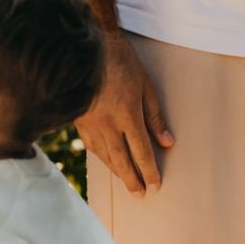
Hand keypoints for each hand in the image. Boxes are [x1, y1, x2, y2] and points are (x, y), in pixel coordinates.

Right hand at [78, 33, 173, 195]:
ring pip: (105, 154)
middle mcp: (108, 124)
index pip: (141, 151)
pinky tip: (104, 159)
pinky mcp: (77, 117)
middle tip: (140, 195)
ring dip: (116, 171)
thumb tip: (167, 142)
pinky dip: (100, 156)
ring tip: (126, 182)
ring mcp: (90, 122)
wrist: (80, 48)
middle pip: (122, 160)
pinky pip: (91, 144)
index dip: (149, 171)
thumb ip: (155, 116)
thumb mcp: (145, 85)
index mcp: (127, 116)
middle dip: (132, 179)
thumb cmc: (118, 62)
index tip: (155, 186)